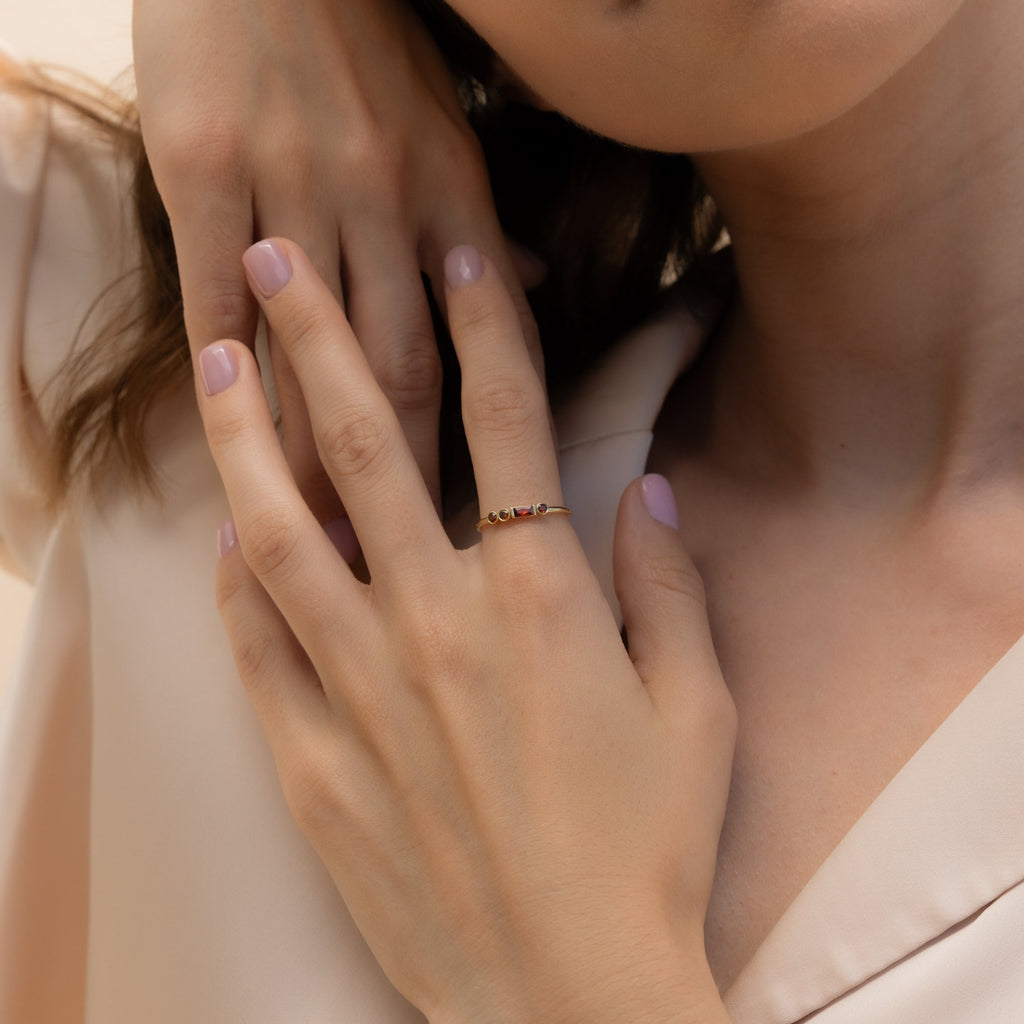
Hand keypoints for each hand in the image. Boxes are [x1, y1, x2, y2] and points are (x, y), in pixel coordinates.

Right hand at [133, 0, 539, 517]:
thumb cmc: (364, 34)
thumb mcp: (444, 115)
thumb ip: (476, 214)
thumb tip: (520, 282)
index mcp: (451, 187)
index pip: (480, 336)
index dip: (481, 434)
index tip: (475, 513)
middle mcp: (382, 192)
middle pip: (401, 363)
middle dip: (399, 471)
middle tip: (398, 557)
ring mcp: (291, 178)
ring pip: (311, 345)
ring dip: (311, 447)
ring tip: (313, 532)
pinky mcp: (200, 163)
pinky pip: (214, 288)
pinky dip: (226, 369)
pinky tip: (231, 436)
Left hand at [196, 239, 734, 1023]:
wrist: (567, 993)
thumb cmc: (647, 850)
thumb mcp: (699, 710)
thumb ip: (669, 587)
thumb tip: (648, 490)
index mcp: (542, 600)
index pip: (506, 422)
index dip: (483, 323)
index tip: (453, 249)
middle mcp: (441, 622)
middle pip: (369, 446)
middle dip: (320, 338)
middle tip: (278, 261)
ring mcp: (365, 690)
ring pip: (283, 531)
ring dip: (242, 438)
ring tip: (209, 362)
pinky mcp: (314, 761)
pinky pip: (257, 646)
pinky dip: (236, 581)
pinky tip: (223, 536)